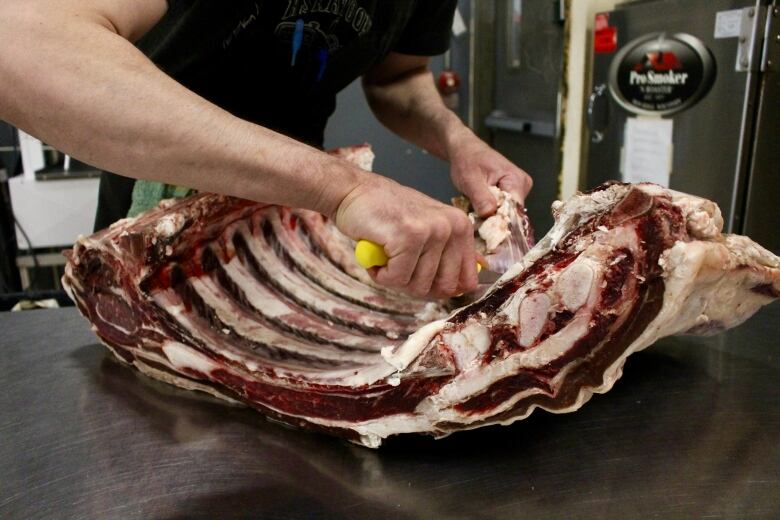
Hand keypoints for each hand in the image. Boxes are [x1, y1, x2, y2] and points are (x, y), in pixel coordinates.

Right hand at [334, 175, 477, 297]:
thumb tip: (467, 287)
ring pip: (418, 285)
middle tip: (398, 266)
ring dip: (394, 279)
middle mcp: (452, 227)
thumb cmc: (387, 213)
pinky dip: (380, 274)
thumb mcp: (427, 229)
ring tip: (385, 255)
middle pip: (443, 287)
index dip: (442, 288)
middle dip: (416, 285)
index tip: (421, 277)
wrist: (353, 191)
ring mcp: (431, 231)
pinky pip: (396, 278)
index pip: (467, 280)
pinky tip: (375, 255)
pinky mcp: (408, 237)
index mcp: (461, 227)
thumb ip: (448, 254)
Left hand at [448, 132, 532, 216]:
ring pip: (505, 215)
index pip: (515, 211)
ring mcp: (517, 192)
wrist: (465, 151)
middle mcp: (522, 187)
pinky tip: (478, 208)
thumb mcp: (470, 179)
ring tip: (474, 211)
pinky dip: (488, 213)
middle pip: (511, 215)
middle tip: (474, 219)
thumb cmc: (467, 159)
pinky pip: (501, 211)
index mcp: (516, 180)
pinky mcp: (510, 196)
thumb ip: (481, 197)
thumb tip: (489, 214)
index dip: (499, 222)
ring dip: (488, 218)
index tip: (483, 229)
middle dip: (492, 221)